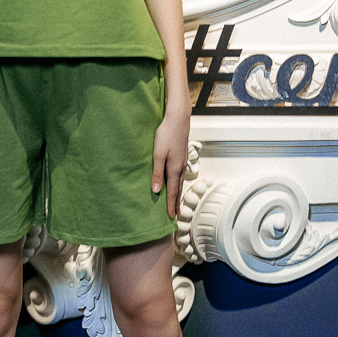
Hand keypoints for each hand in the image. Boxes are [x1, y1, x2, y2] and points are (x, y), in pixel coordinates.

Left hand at [152, 99, 190, 217]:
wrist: (178, 119)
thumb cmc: (166, 134)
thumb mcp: (158, 154)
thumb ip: (156, 173)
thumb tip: (155, 190)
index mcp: (174, 169)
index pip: (172, 192)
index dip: (170, 205)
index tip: (170, 217)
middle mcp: (180, 167)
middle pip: (178, 189)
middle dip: (176, 203)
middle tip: (175, 215)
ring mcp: (182, 161)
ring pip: (180, 182)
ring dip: (178, 193)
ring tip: (176, 202)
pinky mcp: (181, 156)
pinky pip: (180, 174)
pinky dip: (178, 183)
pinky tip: (175, 182)